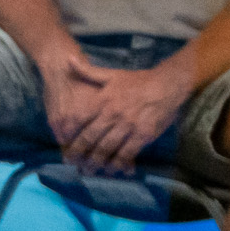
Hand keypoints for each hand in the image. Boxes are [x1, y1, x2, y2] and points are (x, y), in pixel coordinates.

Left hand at [47, 52, 192, 172]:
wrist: (167, 85)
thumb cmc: (138, 80)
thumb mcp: (111, 74)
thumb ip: (88, 71)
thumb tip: (68, 60)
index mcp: (103, 99)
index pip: (80, 119)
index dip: (70, 132)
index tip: (62, 143)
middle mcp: (112, 114)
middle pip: (91, 138)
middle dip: (79, 152)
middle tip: (71, 163)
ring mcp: (128, 126)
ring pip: (107, 148)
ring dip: (96, 162)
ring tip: (88, 171)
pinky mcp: (143, 135)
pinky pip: (127, 153)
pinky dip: (119, 163)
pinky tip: (113, 170)